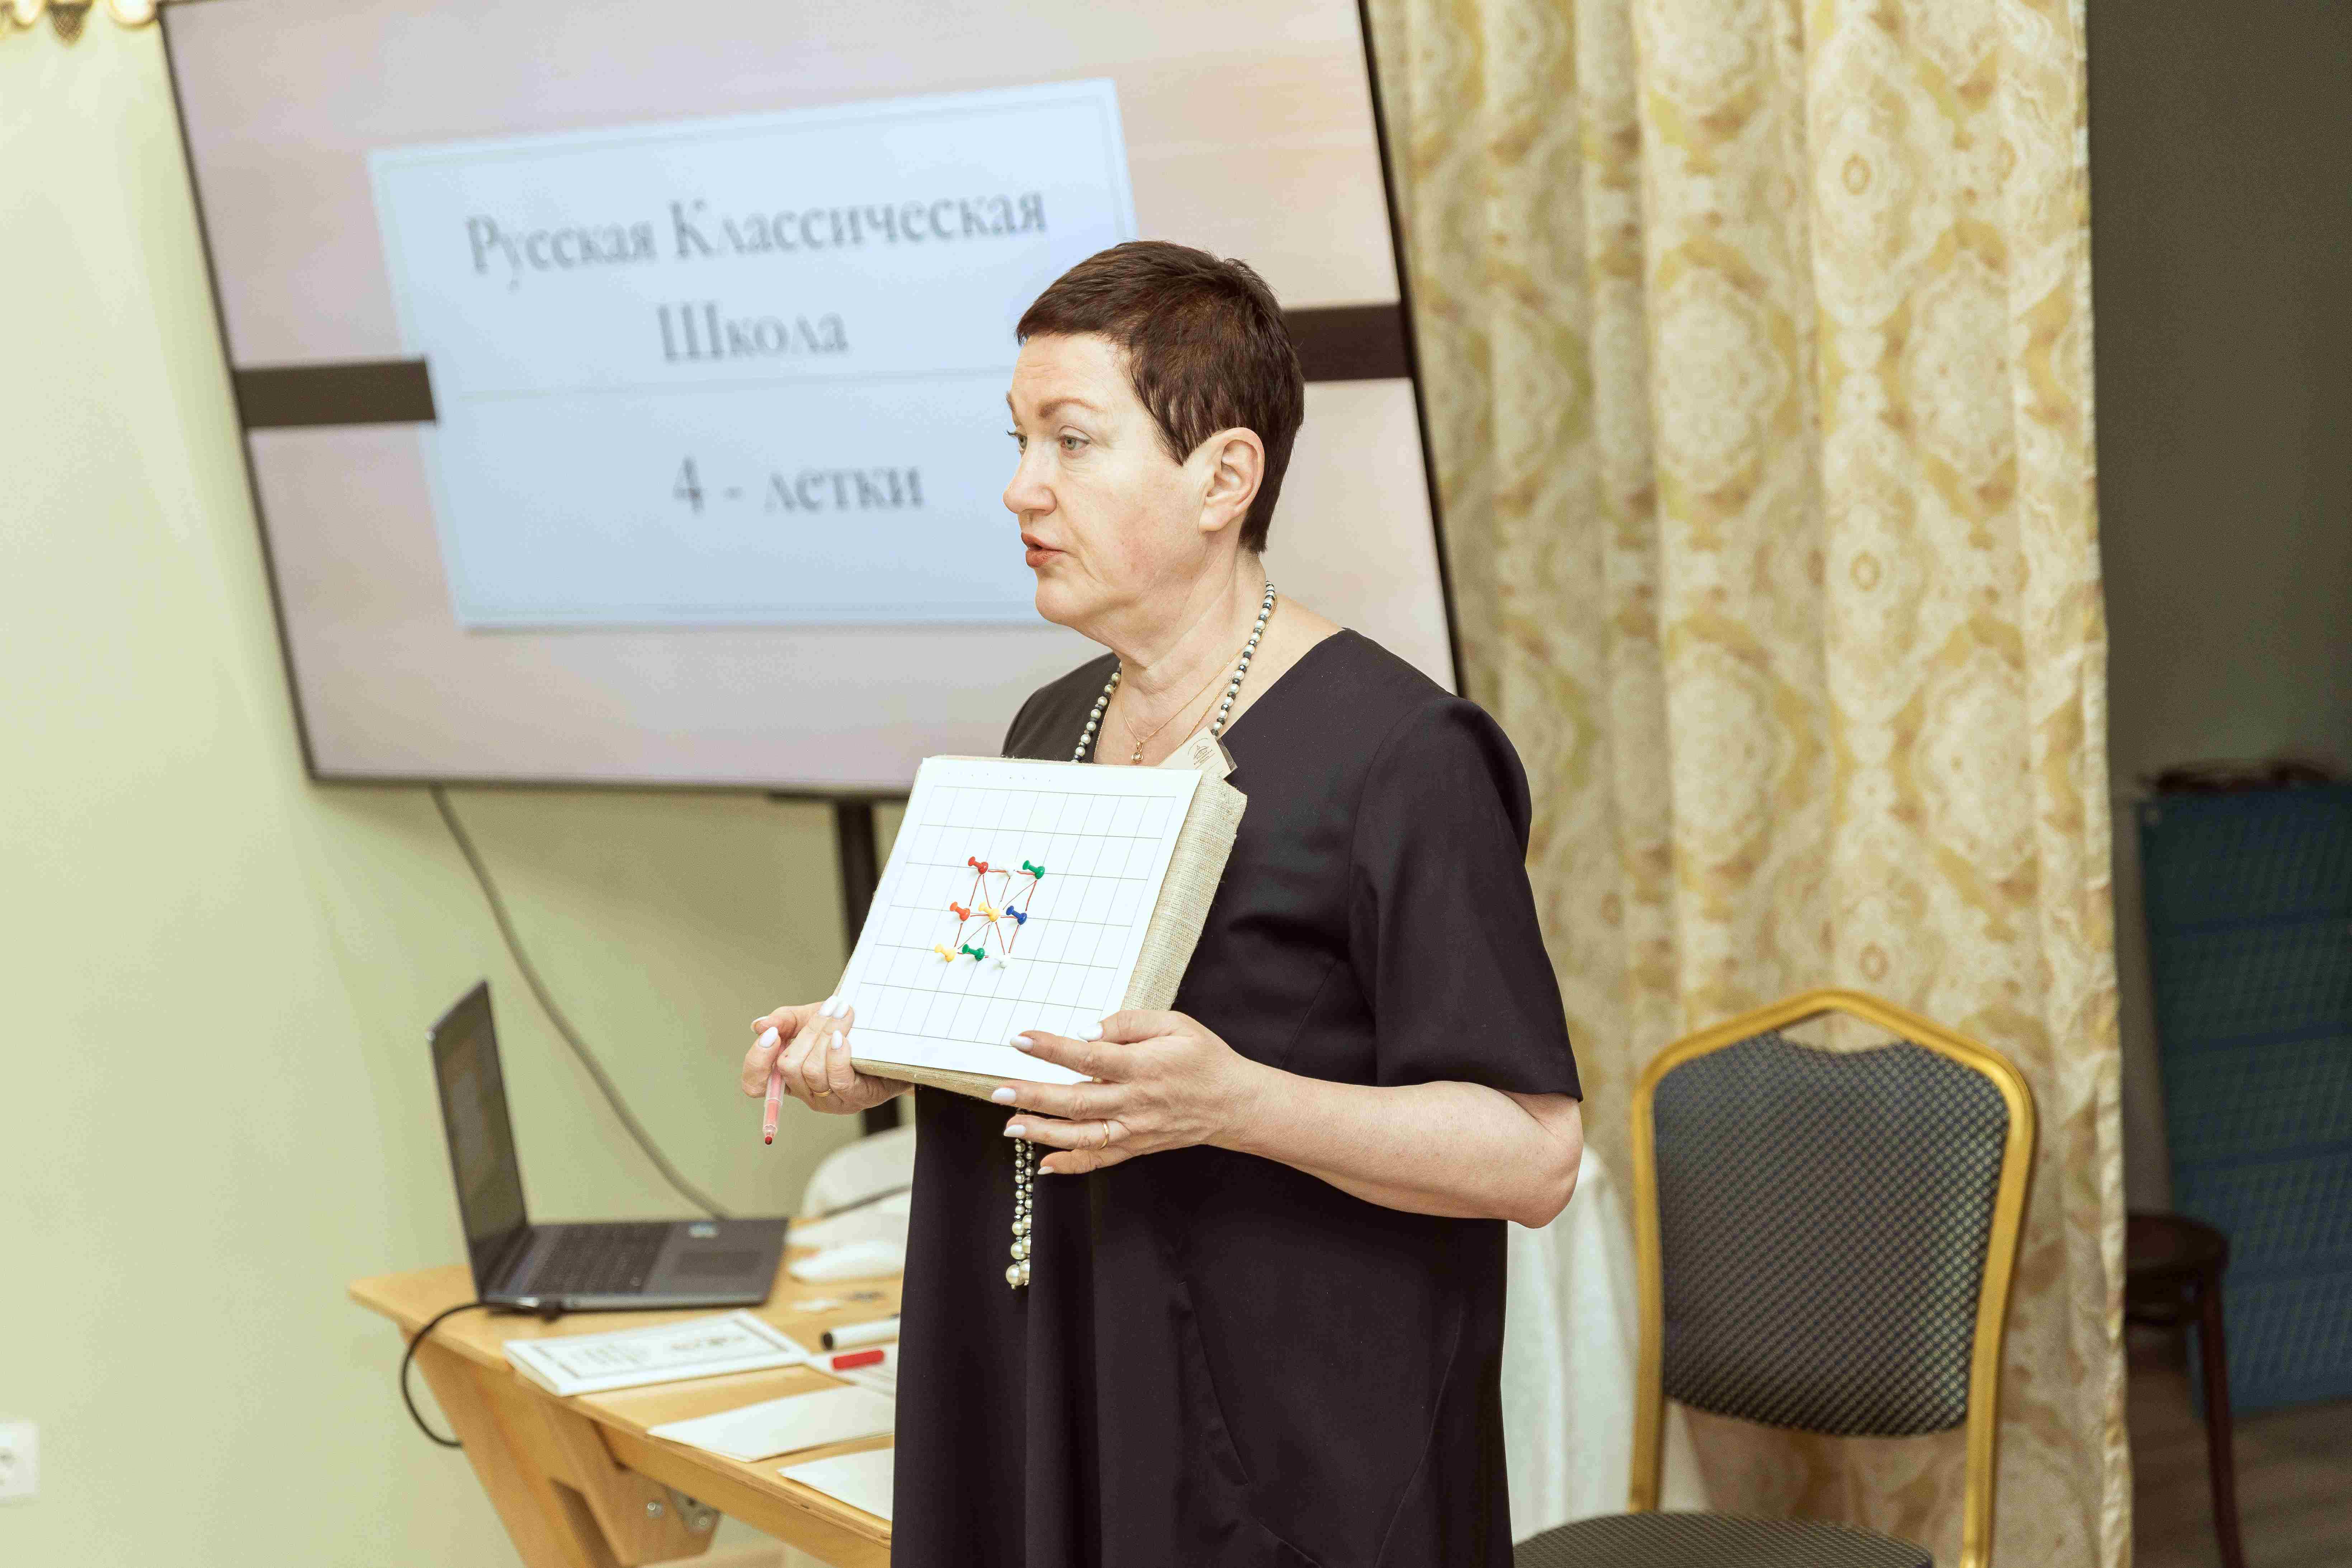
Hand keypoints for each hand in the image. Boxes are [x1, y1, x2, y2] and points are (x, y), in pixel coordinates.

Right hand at [741, 998, 907, 1118]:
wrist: (890, 1041)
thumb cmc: (847, 1031)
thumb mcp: (811, 1018)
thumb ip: (784, 1020)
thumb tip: (760, 1025)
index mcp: (788, 1076)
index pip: (754, 1083)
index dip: (757, 1061)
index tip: (772, 1034)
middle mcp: (805, 1093)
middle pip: (787, 1067)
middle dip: (809, 1032)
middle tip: (831, 1007)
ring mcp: (829, 1100)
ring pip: (812, 1071)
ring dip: (827, 1035)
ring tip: (845, 1012)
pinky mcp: (854, 1098)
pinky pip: (837, 1079)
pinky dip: (837, 1054)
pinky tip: (844, 1037)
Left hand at [993, 1010, 1266, 1173]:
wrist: (1234, 1103)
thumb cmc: (1204, 1058)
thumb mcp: (1175, 1023)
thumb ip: (1130, 1023)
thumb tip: (1087, 1030)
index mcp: (1143, 1067)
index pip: (1088, 1058)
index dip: (1051, 1049)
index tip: (1020, 1039)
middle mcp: (1135, 1102)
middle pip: (1076, 1101)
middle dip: (1033, 1096)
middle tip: (999, 1091)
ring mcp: (1134, 1130)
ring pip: (1081, 1136)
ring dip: (1042, 1133)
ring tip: (1010, 1125)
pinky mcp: (1137, 1147)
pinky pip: (1099, 1160)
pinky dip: (1070, 1165)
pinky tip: (1043, 1164)